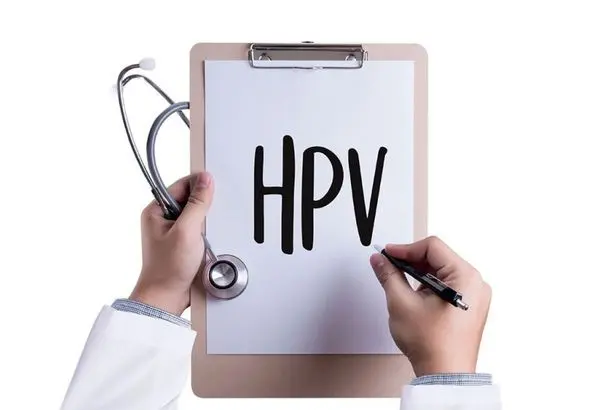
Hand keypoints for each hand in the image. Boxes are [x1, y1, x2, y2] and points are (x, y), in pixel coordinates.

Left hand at [129, 172, 213, 315]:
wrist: (167, 297)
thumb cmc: (167, 269)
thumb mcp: (186, 231)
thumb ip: (197, 203)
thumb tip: (206, 181)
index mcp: (156, 211)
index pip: (181, 185)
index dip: (198, 184)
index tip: (213, 186)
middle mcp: (164, 219)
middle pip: (191, 199)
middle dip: (204, 209)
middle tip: (205, 222)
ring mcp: (174, 232)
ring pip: (198, 216)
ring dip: (207, 224)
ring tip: (203, 238)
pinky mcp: (184, 243)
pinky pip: (201, 231)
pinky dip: (208, 235)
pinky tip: (206, 245)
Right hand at [370, 236, 490, 376]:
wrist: (444, 374)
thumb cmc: (433, 346)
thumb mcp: (401, 303)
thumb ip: (389, 275)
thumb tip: (380, 261)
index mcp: (465, 277)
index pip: (432, 247)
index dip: (405, 248)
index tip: (388, 254)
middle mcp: (475, 283)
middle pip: (438, 257)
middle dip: (411, 260)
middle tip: (390, 266)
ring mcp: (474, 295)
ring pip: (442, 270)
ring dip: (419, 273)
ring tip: (401, 283)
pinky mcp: (469, 305)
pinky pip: (448, 283)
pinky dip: (429, 284)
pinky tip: (415, 294)